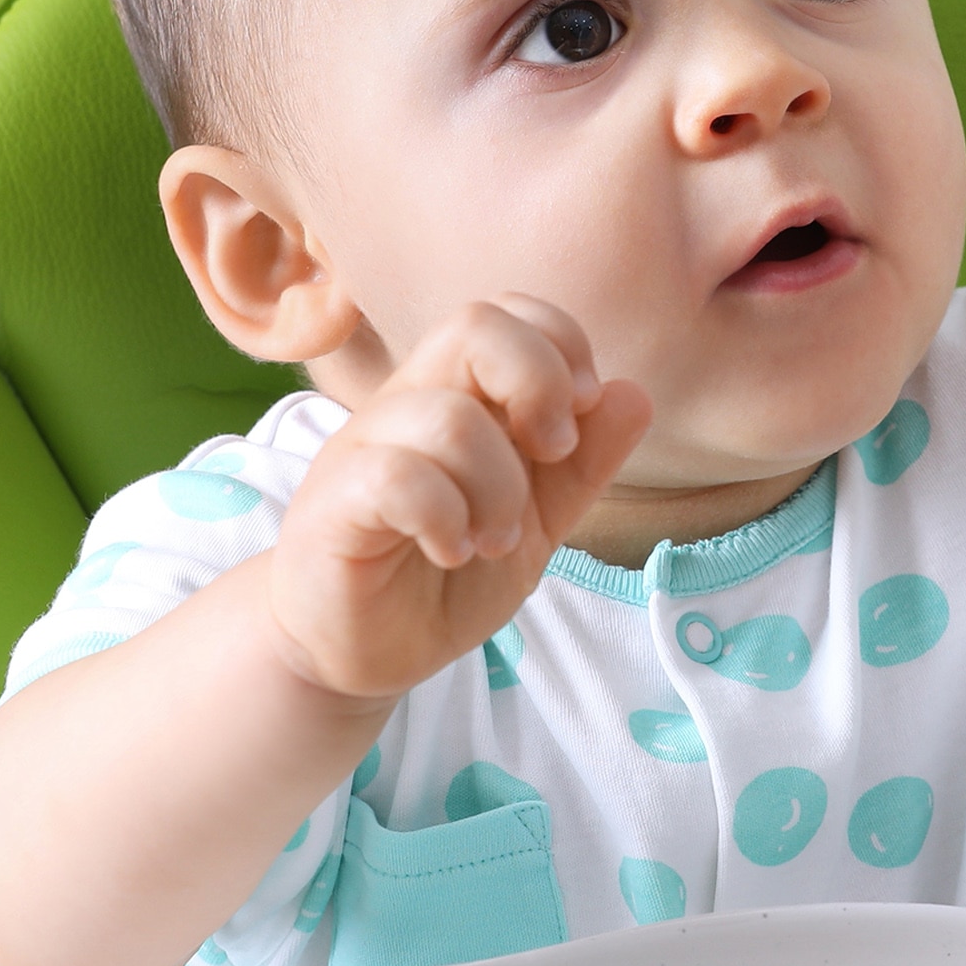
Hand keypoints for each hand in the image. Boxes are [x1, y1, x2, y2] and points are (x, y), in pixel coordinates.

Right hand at [267, 299, 650, 700]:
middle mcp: (406, 406)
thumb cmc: (442, 578)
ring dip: (498, 488)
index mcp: (457, 398)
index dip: (561, 345)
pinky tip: (451, 551)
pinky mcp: (331, 504)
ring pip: (448, 417)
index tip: (578, 418)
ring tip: (493, 541)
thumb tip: (634, 394)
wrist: (362, 652)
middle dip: (538, 383)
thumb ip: (582, 464)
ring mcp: (362, 449)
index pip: (508, 313)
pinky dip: (444, 517)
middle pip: (474, 326)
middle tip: (550, 455)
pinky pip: (396, 477)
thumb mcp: (537, 523)